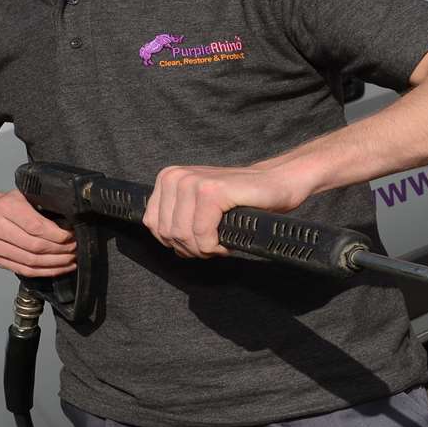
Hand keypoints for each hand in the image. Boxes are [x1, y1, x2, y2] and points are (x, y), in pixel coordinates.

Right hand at [0, 190, 75, 276]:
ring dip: (54, 263)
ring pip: (30, 261)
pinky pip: (23, 270)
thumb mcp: (24, 196)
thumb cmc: (7, 205)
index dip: (57, 235)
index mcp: (6, 208)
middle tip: (74, 248)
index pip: (36, 226)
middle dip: (59, 250)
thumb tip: (68, 223)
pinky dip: (44, 272)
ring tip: (70, 260)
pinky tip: (58, 268)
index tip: (71, 236)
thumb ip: (42, 207)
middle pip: (34, 246)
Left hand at [144, 164, 312, 258]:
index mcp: (168, 178)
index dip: (176, 242)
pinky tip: (226, 242)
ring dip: (204, 249)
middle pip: (168, 233)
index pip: (153, 224)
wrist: (274, 183)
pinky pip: (202, 234)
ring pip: (183, 236)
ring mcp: (193, 182)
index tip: (198, 241)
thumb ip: (176, 219)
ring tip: (220, 242)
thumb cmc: (239, 199)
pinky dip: (215, 246)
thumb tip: (166, 243)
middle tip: (212, 245)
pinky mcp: (211, 191)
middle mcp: (176, 176)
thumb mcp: (197, 206)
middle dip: (191, 248)